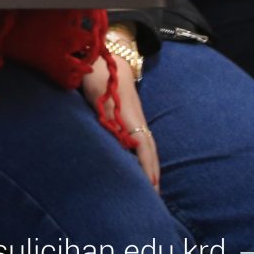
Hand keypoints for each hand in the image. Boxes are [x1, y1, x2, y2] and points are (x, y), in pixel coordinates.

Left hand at [82, 48, 159, 190]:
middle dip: (153, 173)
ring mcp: (136, 119)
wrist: (108, 56)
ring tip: (152, 188)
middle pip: (150, 151)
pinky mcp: (131, 118)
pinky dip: (145, 157)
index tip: (151, 185)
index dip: (147, 166)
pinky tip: (142, 167)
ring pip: (147, 147)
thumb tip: (115, 136)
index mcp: (130, 117)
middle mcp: (137, 120)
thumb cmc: (99, 75)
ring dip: (151, 167)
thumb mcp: (97, 93)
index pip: (143, 146)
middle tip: (155, 198)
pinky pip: (142, 142)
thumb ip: (105, 113)